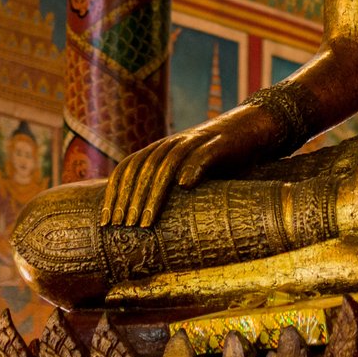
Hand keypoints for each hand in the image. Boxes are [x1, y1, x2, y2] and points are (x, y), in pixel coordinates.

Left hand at [99, 103, 280, 228]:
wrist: (250, 129)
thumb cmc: (217, 159)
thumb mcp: (187, 172)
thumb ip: (166, 188)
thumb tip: (140, 218)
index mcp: (161, 149)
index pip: (128, 167)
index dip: (115, 193)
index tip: (107, 221)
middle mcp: (173, 143)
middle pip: (143, 169)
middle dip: (130, 200)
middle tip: (123, 227)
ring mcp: (196, 142)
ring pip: (166, 165)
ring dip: (153, 194)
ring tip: (145, 222)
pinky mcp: (219, 144)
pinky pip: (203, 155)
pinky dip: (192, 168)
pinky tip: (185, 186)